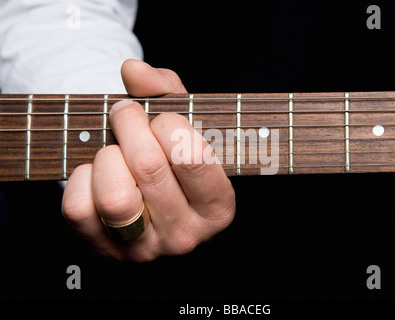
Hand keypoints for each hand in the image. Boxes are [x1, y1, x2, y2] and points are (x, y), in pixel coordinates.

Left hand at [62, 59, 235, 261]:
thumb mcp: (185, 125)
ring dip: (107, 157)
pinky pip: (79, 208)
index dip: (168, 123)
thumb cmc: (175, 160)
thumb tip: (133, 69)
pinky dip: (81, 178)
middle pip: (148, 167)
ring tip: (115, 151)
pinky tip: (97, 173)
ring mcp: (145, 249)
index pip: (189, 155)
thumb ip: (167, 90)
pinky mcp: (105, 251)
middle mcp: (186, 236)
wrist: (152, 202)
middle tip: (126, 115)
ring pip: (114, 196)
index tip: (161, 119)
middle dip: (130, 125)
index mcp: (218, 207)